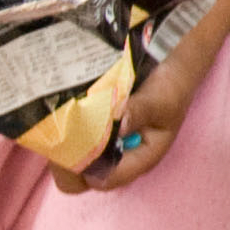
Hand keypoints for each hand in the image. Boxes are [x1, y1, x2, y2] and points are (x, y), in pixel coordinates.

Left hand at [57, 0, 229, 194]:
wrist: (173, 49)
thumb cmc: (174, 79)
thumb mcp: (165, 97)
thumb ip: (142, 111)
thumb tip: (118, 123)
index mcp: (135, 157)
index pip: (100, 180)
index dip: (80, 166)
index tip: (69, 139)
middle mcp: (113, 151)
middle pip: (76, 170)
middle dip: (62, 151)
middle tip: (58, 119)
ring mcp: (99, 134)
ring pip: (67, 148)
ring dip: (58, 131)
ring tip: (55, 104)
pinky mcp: (89, 114)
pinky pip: (67, 123)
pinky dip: (60, 113)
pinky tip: (56, 94)